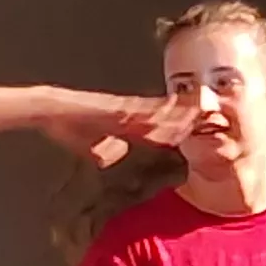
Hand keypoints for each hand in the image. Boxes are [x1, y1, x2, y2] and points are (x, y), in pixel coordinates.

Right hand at [54, 89, 194, 149]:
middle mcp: (130, 113)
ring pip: (159, 111)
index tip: (198, 131)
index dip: (178, 129)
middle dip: (187, 117)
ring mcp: (126, 108)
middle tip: (213, 118)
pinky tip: (176, 112)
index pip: (157, 127)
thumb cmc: (69, 128)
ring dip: (181, 112)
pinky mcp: (118, 107)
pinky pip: (142, 111)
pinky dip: (160, 112)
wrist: (52, 111)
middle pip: (164, 116)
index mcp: (126, 123)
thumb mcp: (91, 146)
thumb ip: (105, 149)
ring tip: (205, 113)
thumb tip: (111, 158)